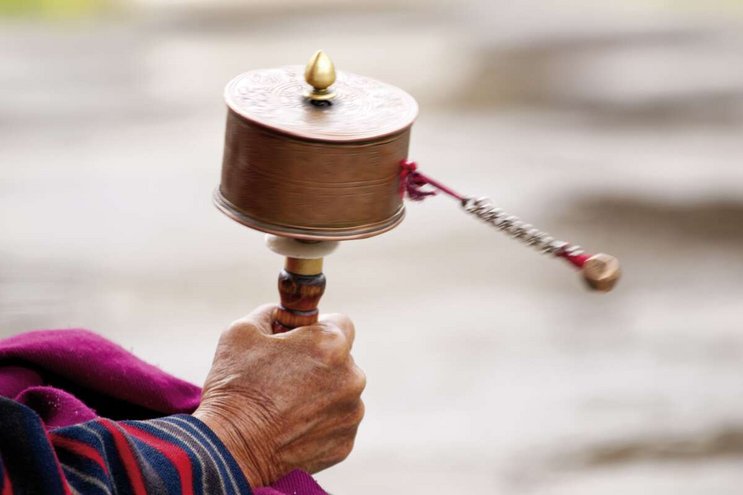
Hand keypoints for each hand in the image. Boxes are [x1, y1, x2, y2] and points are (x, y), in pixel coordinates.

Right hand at [193, 304, 365, 487]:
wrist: (230, 449)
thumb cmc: (235, 386)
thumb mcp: (242, 331)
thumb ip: (272, 313)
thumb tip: (283, 314)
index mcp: (331, 344)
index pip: (340, 323)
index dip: (317, 330)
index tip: (300, 341)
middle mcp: (352, 376)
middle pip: (342, 359)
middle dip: (319, 363)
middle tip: (284, 375)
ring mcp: (351, 412)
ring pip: (340, 392)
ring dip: (321, 393)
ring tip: (284, 404)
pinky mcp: (345, 442)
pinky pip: (336, 422)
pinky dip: (319, 422)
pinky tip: (290, 426)